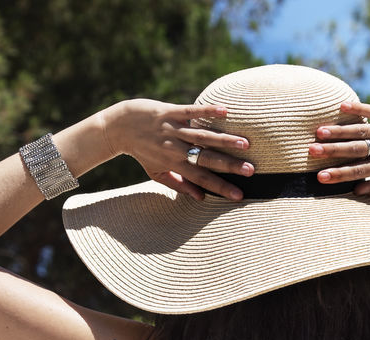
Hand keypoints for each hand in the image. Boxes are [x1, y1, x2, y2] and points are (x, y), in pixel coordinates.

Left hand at [104, 99, 254, 200]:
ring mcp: (172, 129)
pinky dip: (207, 111)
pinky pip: (190, 112)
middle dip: (229, 165)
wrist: (119, 128)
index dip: (220, 187)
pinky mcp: (169, 111)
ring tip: (244, 144)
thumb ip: (179, 184)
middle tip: (250, 171)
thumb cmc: (141, 152)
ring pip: (202, 136)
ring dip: (224, 140)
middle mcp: (174, 149)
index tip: (239, 195)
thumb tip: (201, 198)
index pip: (201, 179)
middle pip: (206, 159)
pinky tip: (225, 111)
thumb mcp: (156, 173)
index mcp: (174, 164)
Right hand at [307, 101, 369, 195]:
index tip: (321, 177)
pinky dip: (358, 108)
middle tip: (312, 151)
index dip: (340, 174)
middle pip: (357, 149)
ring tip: (319, 131)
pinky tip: (340, 106)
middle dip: (333, 151)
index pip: (360, 171)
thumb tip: (356, 191)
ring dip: (339, 130)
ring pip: (361, 130)